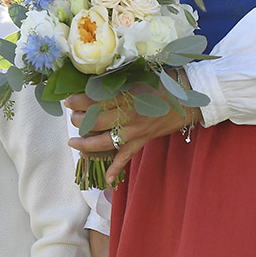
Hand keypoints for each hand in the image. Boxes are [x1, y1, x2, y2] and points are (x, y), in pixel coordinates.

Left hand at [66, 86, 192, 186]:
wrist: (187, 100)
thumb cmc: (163, 84)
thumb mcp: (140, 77)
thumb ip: (119, 81)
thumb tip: (95, 82)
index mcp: (126, 96)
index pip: (95, 101)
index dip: (79, 101)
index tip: (68, 100)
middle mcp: (127, 116)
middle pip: (95, 121)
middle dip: (78, 120)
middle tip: (72, 117)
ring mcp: (134, 132)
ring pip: (103, 142)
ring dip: (85, 144)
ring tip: (73, 142)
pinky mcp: (141, 142)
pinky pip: (125, 158)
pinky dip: (116, 169)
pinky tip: (106, 179)